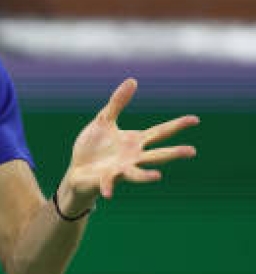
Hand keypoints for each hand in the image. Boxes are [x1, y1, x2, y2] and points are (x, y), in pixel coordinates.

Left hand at [60, 78, 198, 212]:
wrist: (77, 169)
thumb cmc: (93, 146)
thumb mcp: (104, 120)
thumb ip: (117, 103)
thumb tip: (133, 80)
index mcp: (135, 142)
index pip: (160, 132)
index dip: (177, 126)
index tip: (195, 119)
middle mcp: (133, 157)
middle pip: (156, 155)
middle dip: (173, 153)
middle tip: (192, 151)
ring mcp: (120, 170)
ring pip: (137, 173)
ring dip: (146, 176)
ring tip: (158, 177)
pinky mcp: (104, 179)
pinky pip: (108, 183)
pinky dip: (108, 186)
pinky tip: (108, 193)